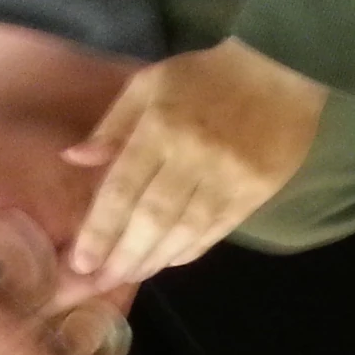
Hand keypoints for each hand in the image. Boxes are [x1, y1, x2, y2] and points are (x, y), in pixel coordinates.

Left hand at [63, 38, 325, 286]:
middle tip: (102, 281)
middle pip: (152, 218)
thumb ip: (114, 124)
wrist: (279, 72)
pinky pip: (216, 230)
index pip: (123, 188)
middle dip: (124, 254)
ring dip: (155, 258)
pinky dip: (190, 249)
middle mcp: (193, 158)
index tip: (82, 261)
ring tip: (131, 275)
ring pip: (185, 230)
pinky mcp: (255, 192)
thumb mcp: (150, 84)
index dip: (101, 229)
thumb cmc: (205, 76)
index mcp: (161, 128)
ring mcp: (228, 179)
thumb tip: (75, 159)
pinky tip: (169, 261)